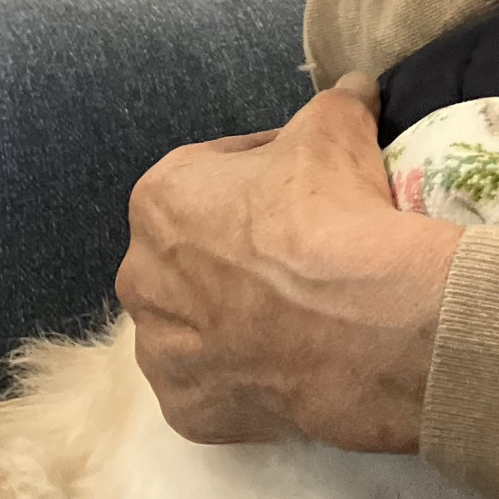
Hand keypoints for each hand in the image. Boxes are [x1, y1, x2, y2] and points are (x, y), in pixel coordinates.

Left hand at [116, 76, 461, 450]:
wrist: (359, 323)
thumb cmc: (332, 212)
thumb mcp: (339, 126)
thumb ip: (338, 101)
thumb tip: (355, 87)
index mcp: (160, 198)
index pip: (214, 173)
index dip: (265, 173)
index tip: (309, 183)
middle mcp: (139, 275)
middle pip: (196, 252)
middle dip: (239, 248)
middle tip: (305, 247)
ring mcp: (159, 351)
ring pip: (197, 322)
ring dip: (235, 313)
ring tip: (300, 307)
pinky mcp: (186, 411)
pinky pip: (215, 382)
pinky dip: (246, 372)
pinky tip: (292, 357)